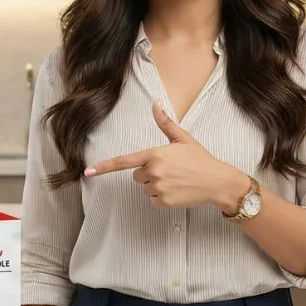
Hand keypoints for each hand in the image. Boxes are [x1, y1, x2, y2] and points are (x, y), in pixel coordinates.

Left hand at [83, 101, 245, 209]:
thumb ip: (165, 123)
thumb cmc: (200, 159)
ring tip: (176, 180)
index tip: (88, 172)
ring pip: (145, 188)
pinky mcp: (163, 202)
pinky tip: (177, 191)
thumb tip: (155, 103)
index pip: (124, 161)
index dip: (104, 167)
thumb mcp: (183, 139)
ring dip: (156, 185)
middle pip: (137, 175)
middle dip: (148, 173)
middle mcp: (153, 171)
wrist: (217, 182)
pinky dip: (162, 198)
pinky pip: (153, 200)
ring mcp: (158, 188)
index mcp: (154, 154)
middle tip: (170, 170)